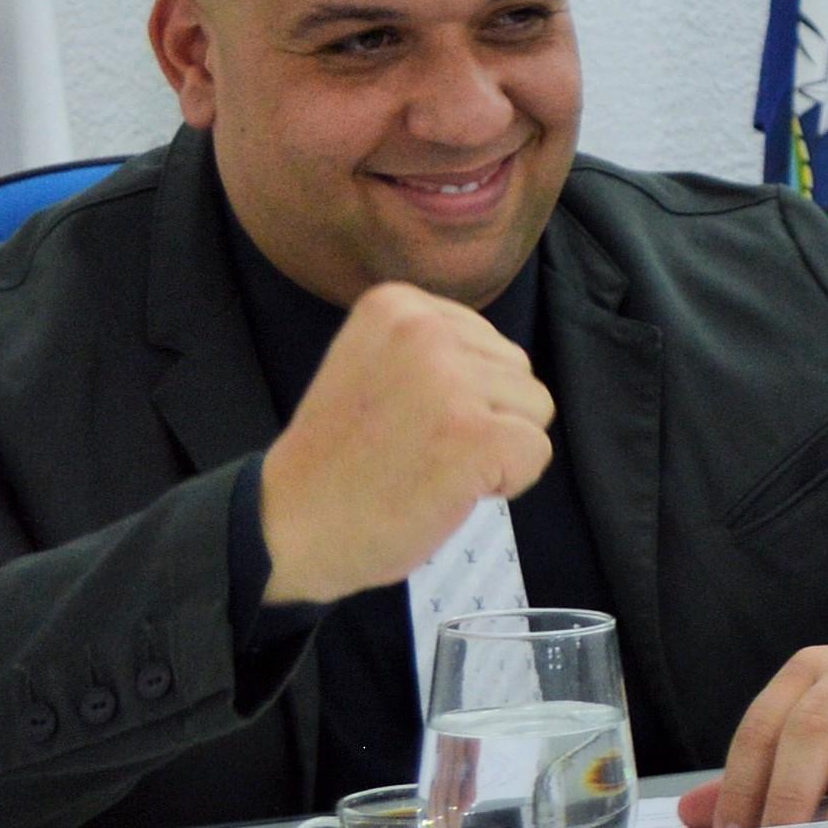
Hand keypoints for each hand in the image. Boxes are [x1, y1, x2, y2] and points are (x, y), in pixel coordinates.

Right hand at [259, 282, 554, 604]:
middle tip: (421, 448)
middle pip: (518, 370)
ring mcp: (450, 381)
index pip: (486, 342)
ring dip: (498, 448)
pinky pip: (537, 452)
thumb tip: (504, 370)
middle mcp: (424, 328)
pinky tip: (452, 489)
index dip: (463, 393)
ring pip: (535, 409)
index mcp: (397, 303)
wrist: (291, 524)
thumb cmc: (336, 459)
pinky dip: (508, 482)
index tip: (407, 420)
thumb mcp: (374, 364)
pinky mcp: (474, 436)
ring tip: (434, 466)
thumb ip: (432, 352)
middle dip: (486, 415)